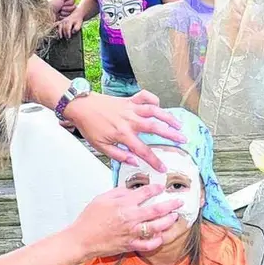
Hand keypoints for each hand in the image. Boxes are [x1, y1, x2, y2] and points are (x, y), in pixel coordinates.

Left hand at [47, 0, 77, 18]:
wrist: (46, 13)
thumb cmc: (52, 4)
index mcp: (64, 0)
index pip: (73, 1)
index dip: (69, 2)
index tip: (63, 2)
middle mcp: (65, 6)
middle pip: (73, 7)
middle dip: (67, 8)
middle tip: (60, 8)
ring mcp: (64, 12)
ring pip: (71, 13)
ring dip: (65, 12)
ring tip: (59, 12)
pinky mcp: (63, 18)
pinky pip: (68, 18)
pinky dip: (63, 17)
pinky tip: (59, 16)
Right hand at [56, 13, 83, 37]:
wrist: (76, 14)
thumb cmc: (78, 20)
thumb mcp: (79, 24)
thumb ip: (76, 28)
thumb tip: (72, 32)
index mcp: (70, 21)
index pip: (68, 28)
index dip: (68, 33)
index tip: (69, 37)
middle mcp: (65, 20)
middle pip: (63, 28)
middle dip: (64, 34)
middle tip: (66, 39)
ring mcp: (62, 21)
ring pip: (60, 26)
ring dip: (60, 32)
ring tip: (60, 37)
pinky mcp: (61, 21)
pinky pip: (57, 23)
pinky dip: (54, 26)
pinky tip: (54, 30)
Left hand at [63, 90, 184, 169]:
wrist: (81, 106)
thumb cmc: (90, 126)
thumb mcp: (100, 147)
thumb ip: (118, 155)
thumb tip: (134, 161)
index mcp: (123, 134)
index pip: (143, 150)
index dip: (154, 160)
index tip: (163, 168)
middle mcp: (130, 121)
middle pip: (155, 128)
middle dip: (171, 135)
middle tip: (183, 140)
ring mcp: (131, 108)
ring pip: (154, 111)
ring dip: (168, 117)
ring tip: (179, 124)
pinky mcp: (128, 100)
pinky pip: (144, 96)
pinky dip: (153, 98)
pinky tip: (159, 105)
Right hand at [69, 184, 181, 256]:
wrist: (81, 239)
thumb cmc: (89, 218)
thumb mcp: (102, 198)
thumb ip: (119, 192)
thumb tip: (132, 190)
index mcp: (123, 204)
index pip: (145, 193)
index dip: (155, 188)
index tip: (161, 187)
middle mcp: (130, 218)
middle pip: (157, 210)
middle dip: (171, 205)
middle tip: (179, 201)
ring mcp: (132, 233)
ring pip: (156, 227)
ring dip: (168, 221)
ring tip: (174, 217)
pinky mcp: (130, 245)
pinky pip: (148, 244)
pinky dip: (157, 241)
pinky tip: (161, 236)